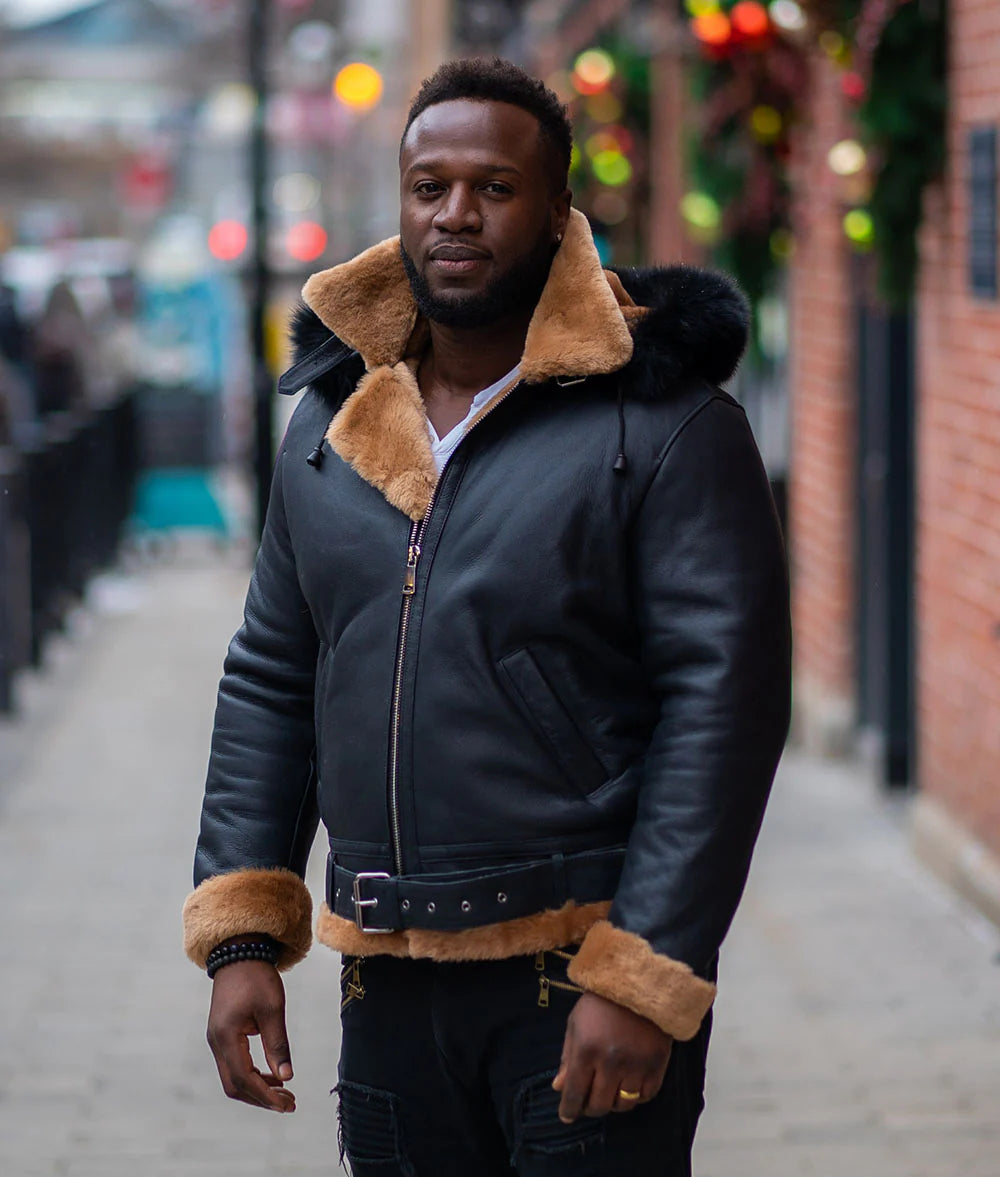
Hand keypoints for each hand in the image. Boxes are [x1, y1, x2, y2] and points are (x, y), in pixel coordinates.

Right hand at [206, 959, 295, 1112]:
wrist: (240, 953)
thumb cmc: (257, 977)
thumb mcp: (273, 1008)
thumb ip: (278, 1044)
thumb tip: (287, 1076)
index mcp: (226, 1037)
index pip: (244, 1079)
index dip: (266, 1096)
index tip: (287, 1103)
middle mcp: (216, 1042)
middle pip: (234, 1085)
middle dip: (261, 1098)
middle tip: (289, 1104)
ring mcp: (217, 1040)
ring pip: (233, 1078)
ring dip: (257, 1089)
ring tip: (285, 1093)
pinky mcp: (222, 1035)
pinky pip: (234, 1065)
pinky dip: (253, 1075)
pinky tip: (274, 1075)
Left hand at [552, 991, 672, 1121]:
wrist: (640, 982)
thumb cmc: (601, 1002)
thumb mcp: (576, 1023)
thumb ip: (567, 1057)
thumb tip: (558, 1087)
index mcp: (586, 1049)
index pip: (574, 1093)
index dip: (569, 1109)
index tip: (567, 1115)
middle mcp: (610, 1062)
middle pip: (598, 1105)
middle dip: (589, 1107)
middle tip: (588, 1099)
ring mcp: (636, 1065)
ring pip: (622, 1105)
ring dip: (613, 1102)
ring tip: (609, 1089)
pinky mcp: (656, 1065)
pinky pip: (645, 1097)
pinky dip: (635, 1096)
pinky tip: (629, 1084)